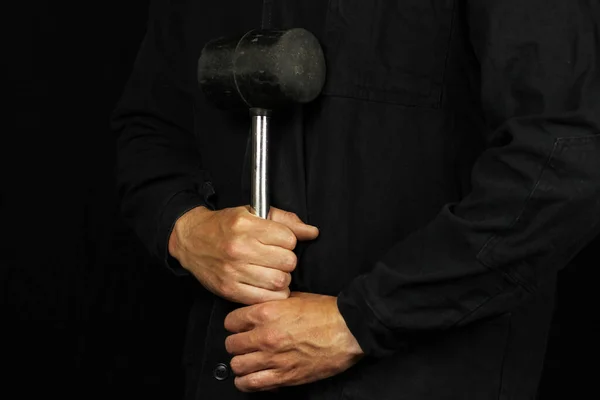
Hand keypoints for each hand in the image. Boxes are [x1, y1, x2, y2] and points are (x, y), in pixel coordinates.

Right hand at [168, 206, 318, 304]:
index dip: (288, 241)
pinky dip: (272, 294)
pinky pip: (266, 298)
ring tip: (272, 272)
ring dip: (281, 278)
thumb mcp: (252, 213)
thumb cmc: (224, 226)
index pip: (289, 239)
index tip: (280, 242)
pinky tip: (266, 285)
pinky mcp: (229, 289)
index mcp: (246, 225)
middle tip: (277, 258)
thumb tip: (312, 232)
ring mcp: (234, 270)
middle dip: (287, 260)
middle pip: (287, 261)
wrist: (191, 240)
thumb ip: (285, 221)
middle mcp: (239, 248)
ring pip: (280, 281)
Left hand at [224, 292, 364, 391]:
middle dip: (236, 344)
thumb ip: (272, 304)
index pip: (230, 322)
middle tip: (243, 344)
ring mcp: (273, 358)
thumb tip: (259, 309)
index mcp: (266, 313)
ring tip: (247, 361)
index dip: (234, 324)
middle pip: (231, 345)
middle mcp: (265, 336)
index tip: (239, 327)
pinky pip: (251, 384)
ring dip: (240, 364)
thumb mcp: (294, 297)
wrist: (349, 330)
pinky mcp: (284, 376)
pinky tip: (250, 377)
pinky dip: (246, 382)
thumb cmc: (327, 312)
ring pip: (237, 366)